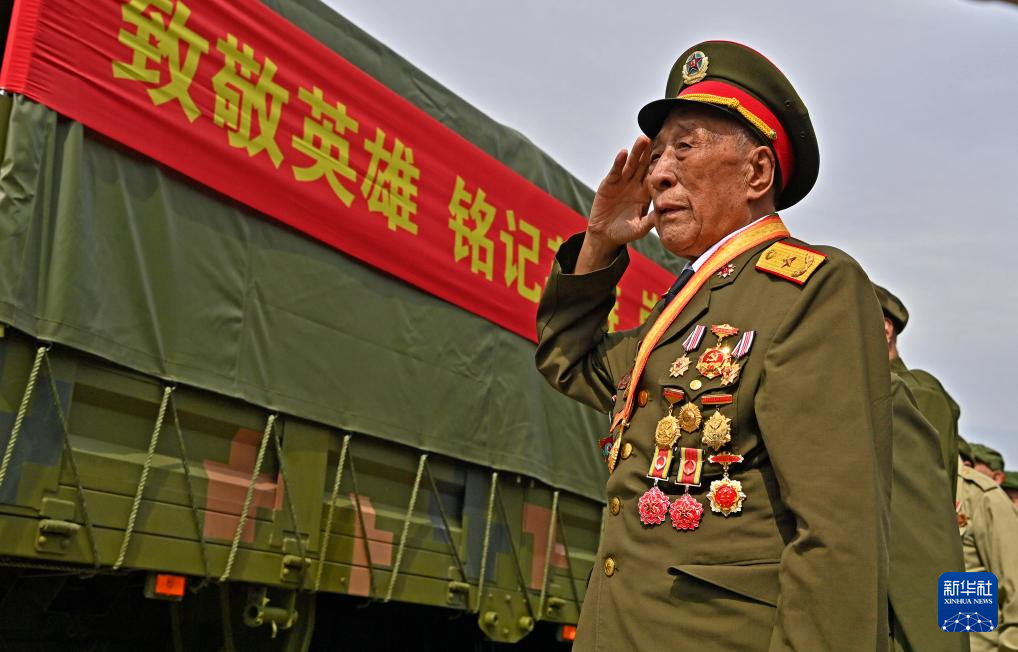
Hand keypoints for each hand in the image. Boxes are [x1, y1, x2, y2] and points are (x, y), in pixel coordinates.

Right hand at [577, 136, 654, 272]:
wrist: (605, 235)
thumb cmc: (625, 232)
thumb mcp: (640, 228)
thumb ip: (650, 221)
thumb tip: (664, 214)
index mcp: (645, 193)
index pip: (654, 177)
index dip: (661, 166)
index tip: (671, 154)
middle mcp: (635, 185)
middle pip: (644, 166)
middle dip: (649, 153)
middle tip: (657, 138)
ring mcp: (622, 183)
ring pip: (631, 165)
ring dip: (636, 152)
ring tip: (643, 140)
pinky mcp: (609, 184)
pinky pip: (615, 172)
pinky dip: (619, 163)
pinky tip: (623, 153)